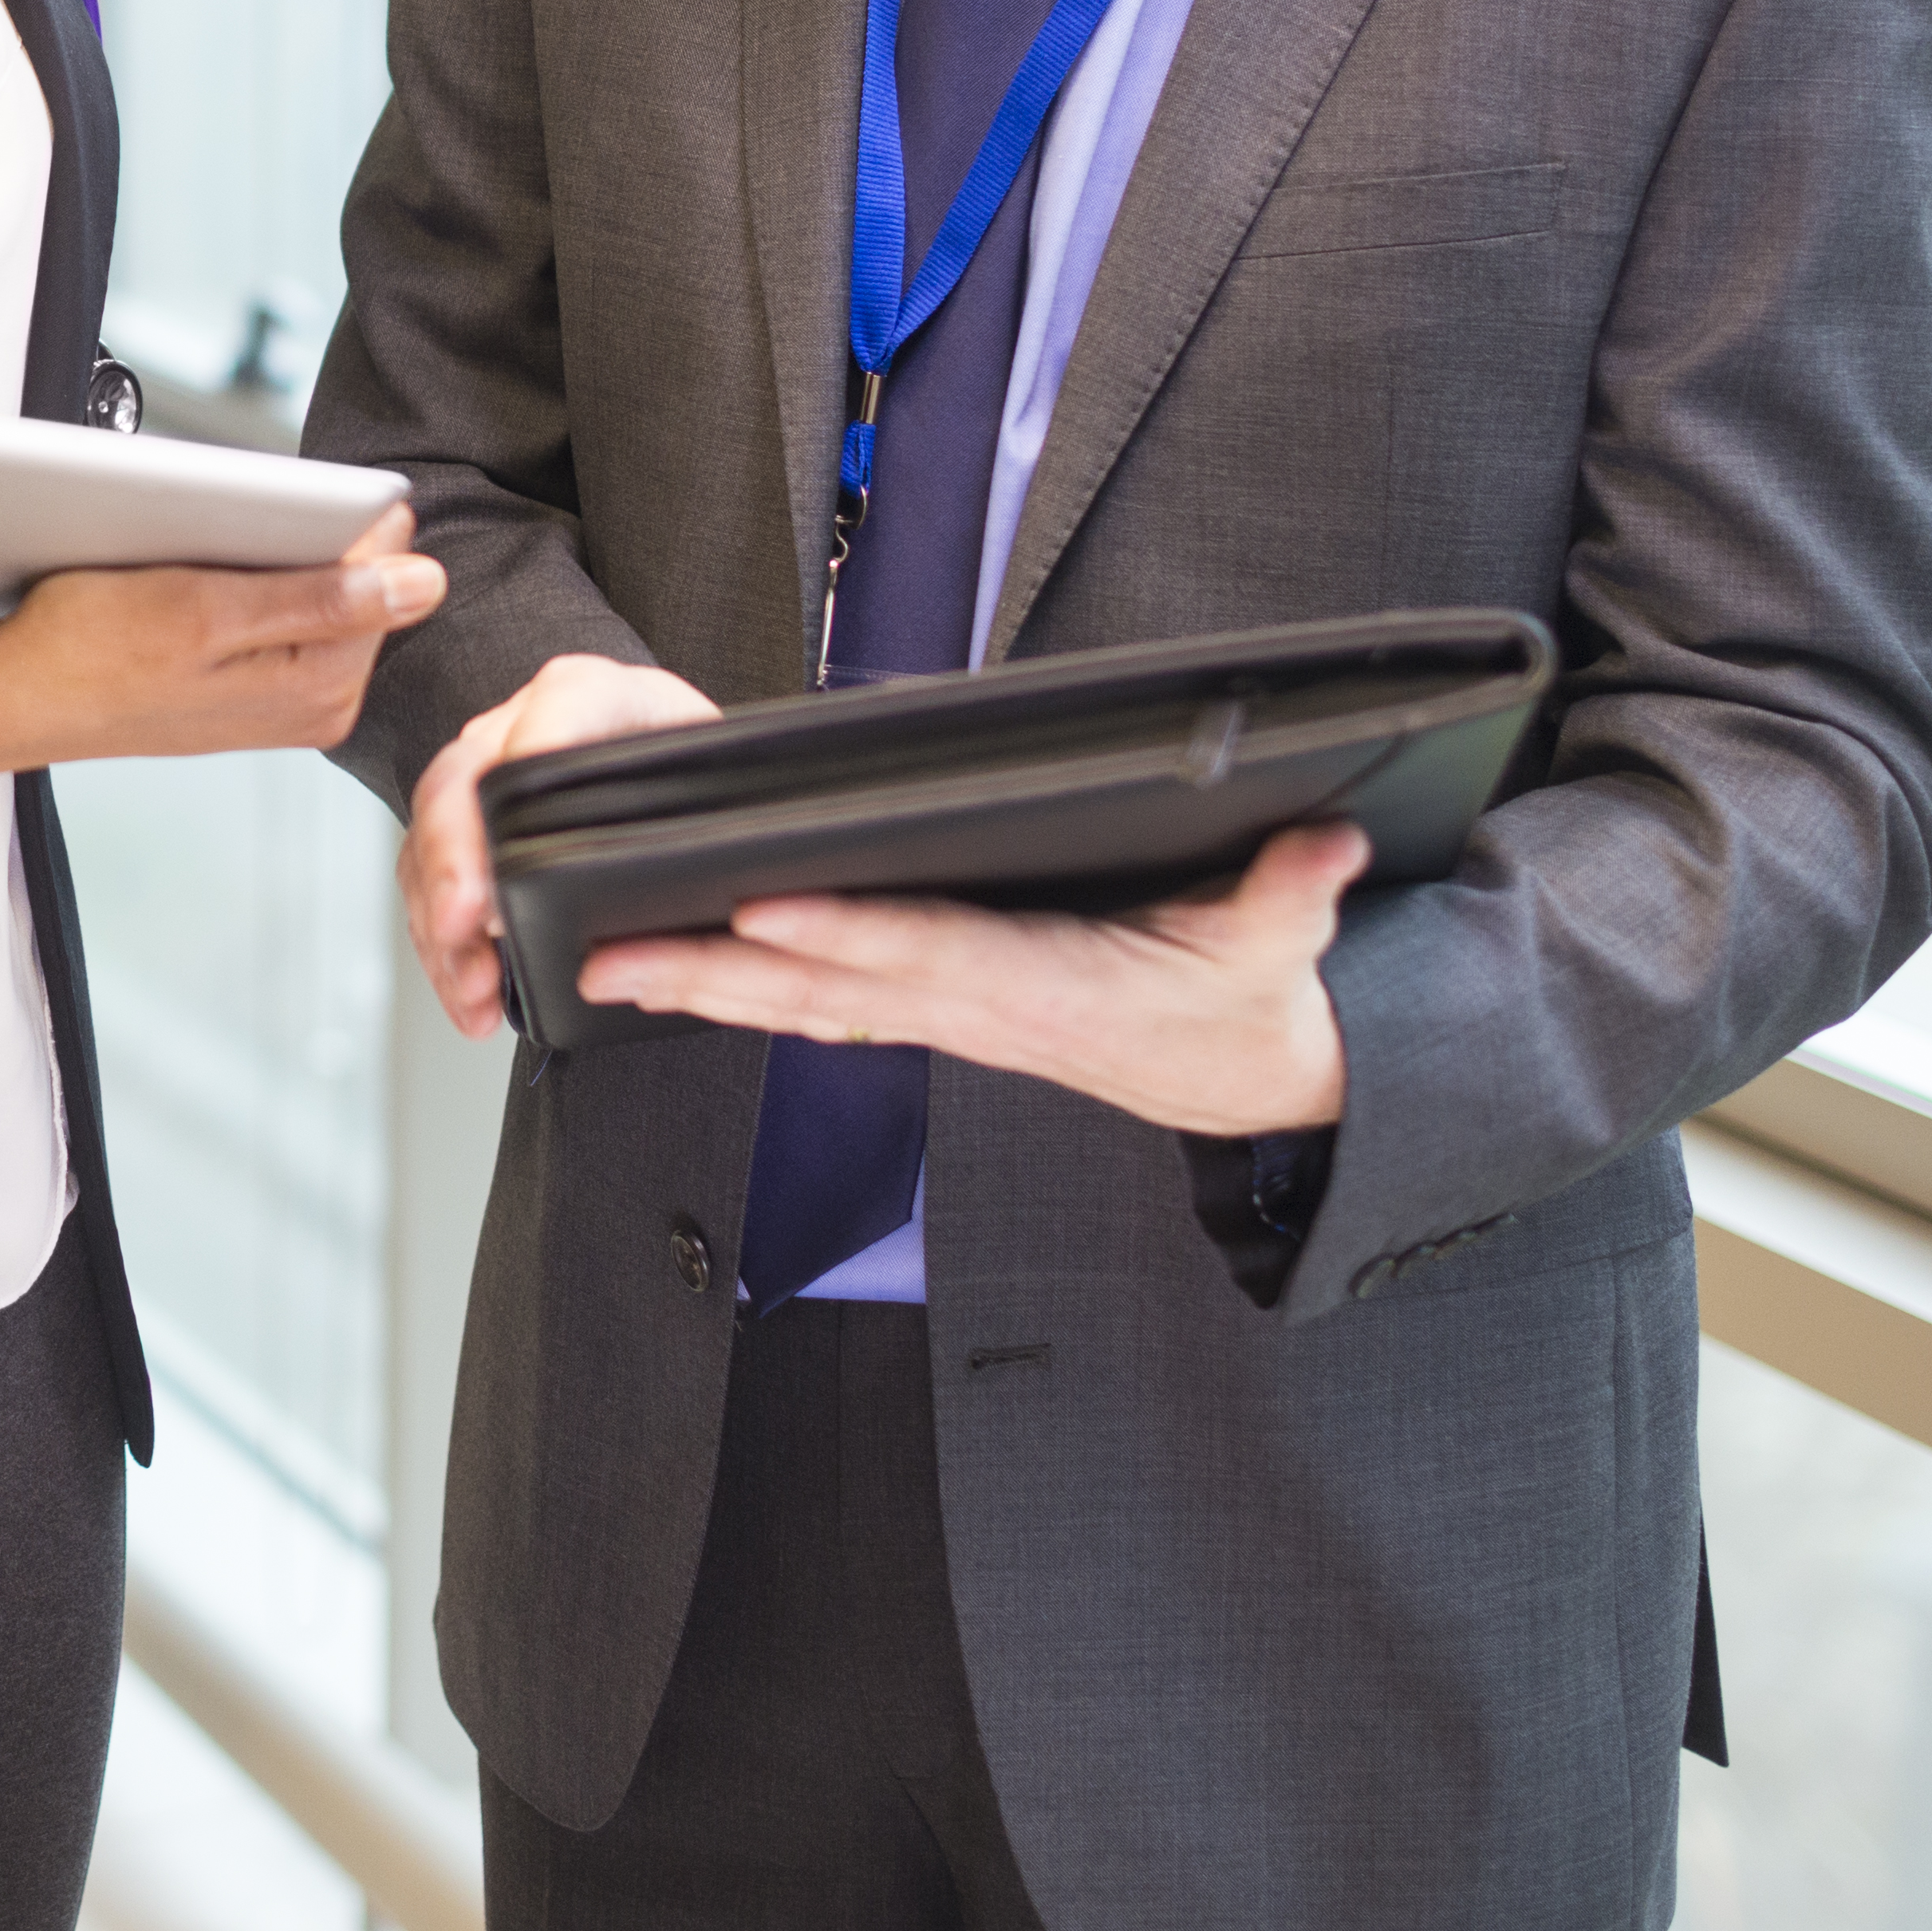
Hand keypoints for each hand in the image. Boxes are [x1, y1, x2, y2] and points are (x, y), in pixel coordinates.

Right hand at [0, 506, 442, 765]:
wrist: (17, 696)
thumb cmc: (88, 655)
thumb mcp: (206, 611)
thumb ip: (322, 600)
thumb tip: (425, 582)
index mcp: (321, 690)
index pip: (387, 580)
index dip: (350, 522)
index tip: (296, 497)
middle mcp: (317, 707)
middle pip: (359, 590)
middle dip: (312, 545)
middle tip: (230, 531)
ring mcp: (288, 704)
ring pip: (321, 599)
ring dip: (278, 561)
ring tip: (206, 558)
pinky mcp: (256, 693)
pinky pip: (286, 619)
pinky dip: (254, 585)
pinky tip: (203, 582)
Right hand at [399, 652, 721, 1037]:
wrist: (650, 772)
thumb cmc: (678, 768)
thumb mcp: (704, 765)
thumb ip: (697, 791)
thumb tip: (704, 861)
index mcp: (590, 695)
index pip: (564, 701)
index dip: (542, 736)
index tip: (525, 775)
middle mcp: (514, 731)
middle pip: (463, 780)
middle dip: (456, 857)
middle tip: (465, 917)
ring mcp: (475, 786)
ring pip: (432, 845)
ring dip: (444, 922)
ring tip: (473, 982)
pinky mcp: (458, 840)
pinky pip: (430, 891)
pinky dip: (445, 951)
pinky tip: (470, 996)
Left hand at [570, 818, 1368, 1134]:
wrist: (1256, 1084)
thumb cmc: (1256, 1003)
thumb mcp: (1285, 949)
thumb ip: (1296, 896)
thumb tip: (1324, 846)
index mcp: (1048, 986)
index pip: (927, 952)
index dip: (844, 935)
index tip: (758, 907)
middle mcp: (979, 1008)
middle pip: (829, 988)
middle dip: (716, 972)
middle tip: (607, 958)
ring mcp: (953, 1019)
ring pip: (811, 1004)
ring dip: (709, 990)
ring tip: (608, 970)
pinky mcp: (947, 1016)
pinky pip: (831, 1006)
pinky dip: (754, 994)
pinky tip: (686, 983)